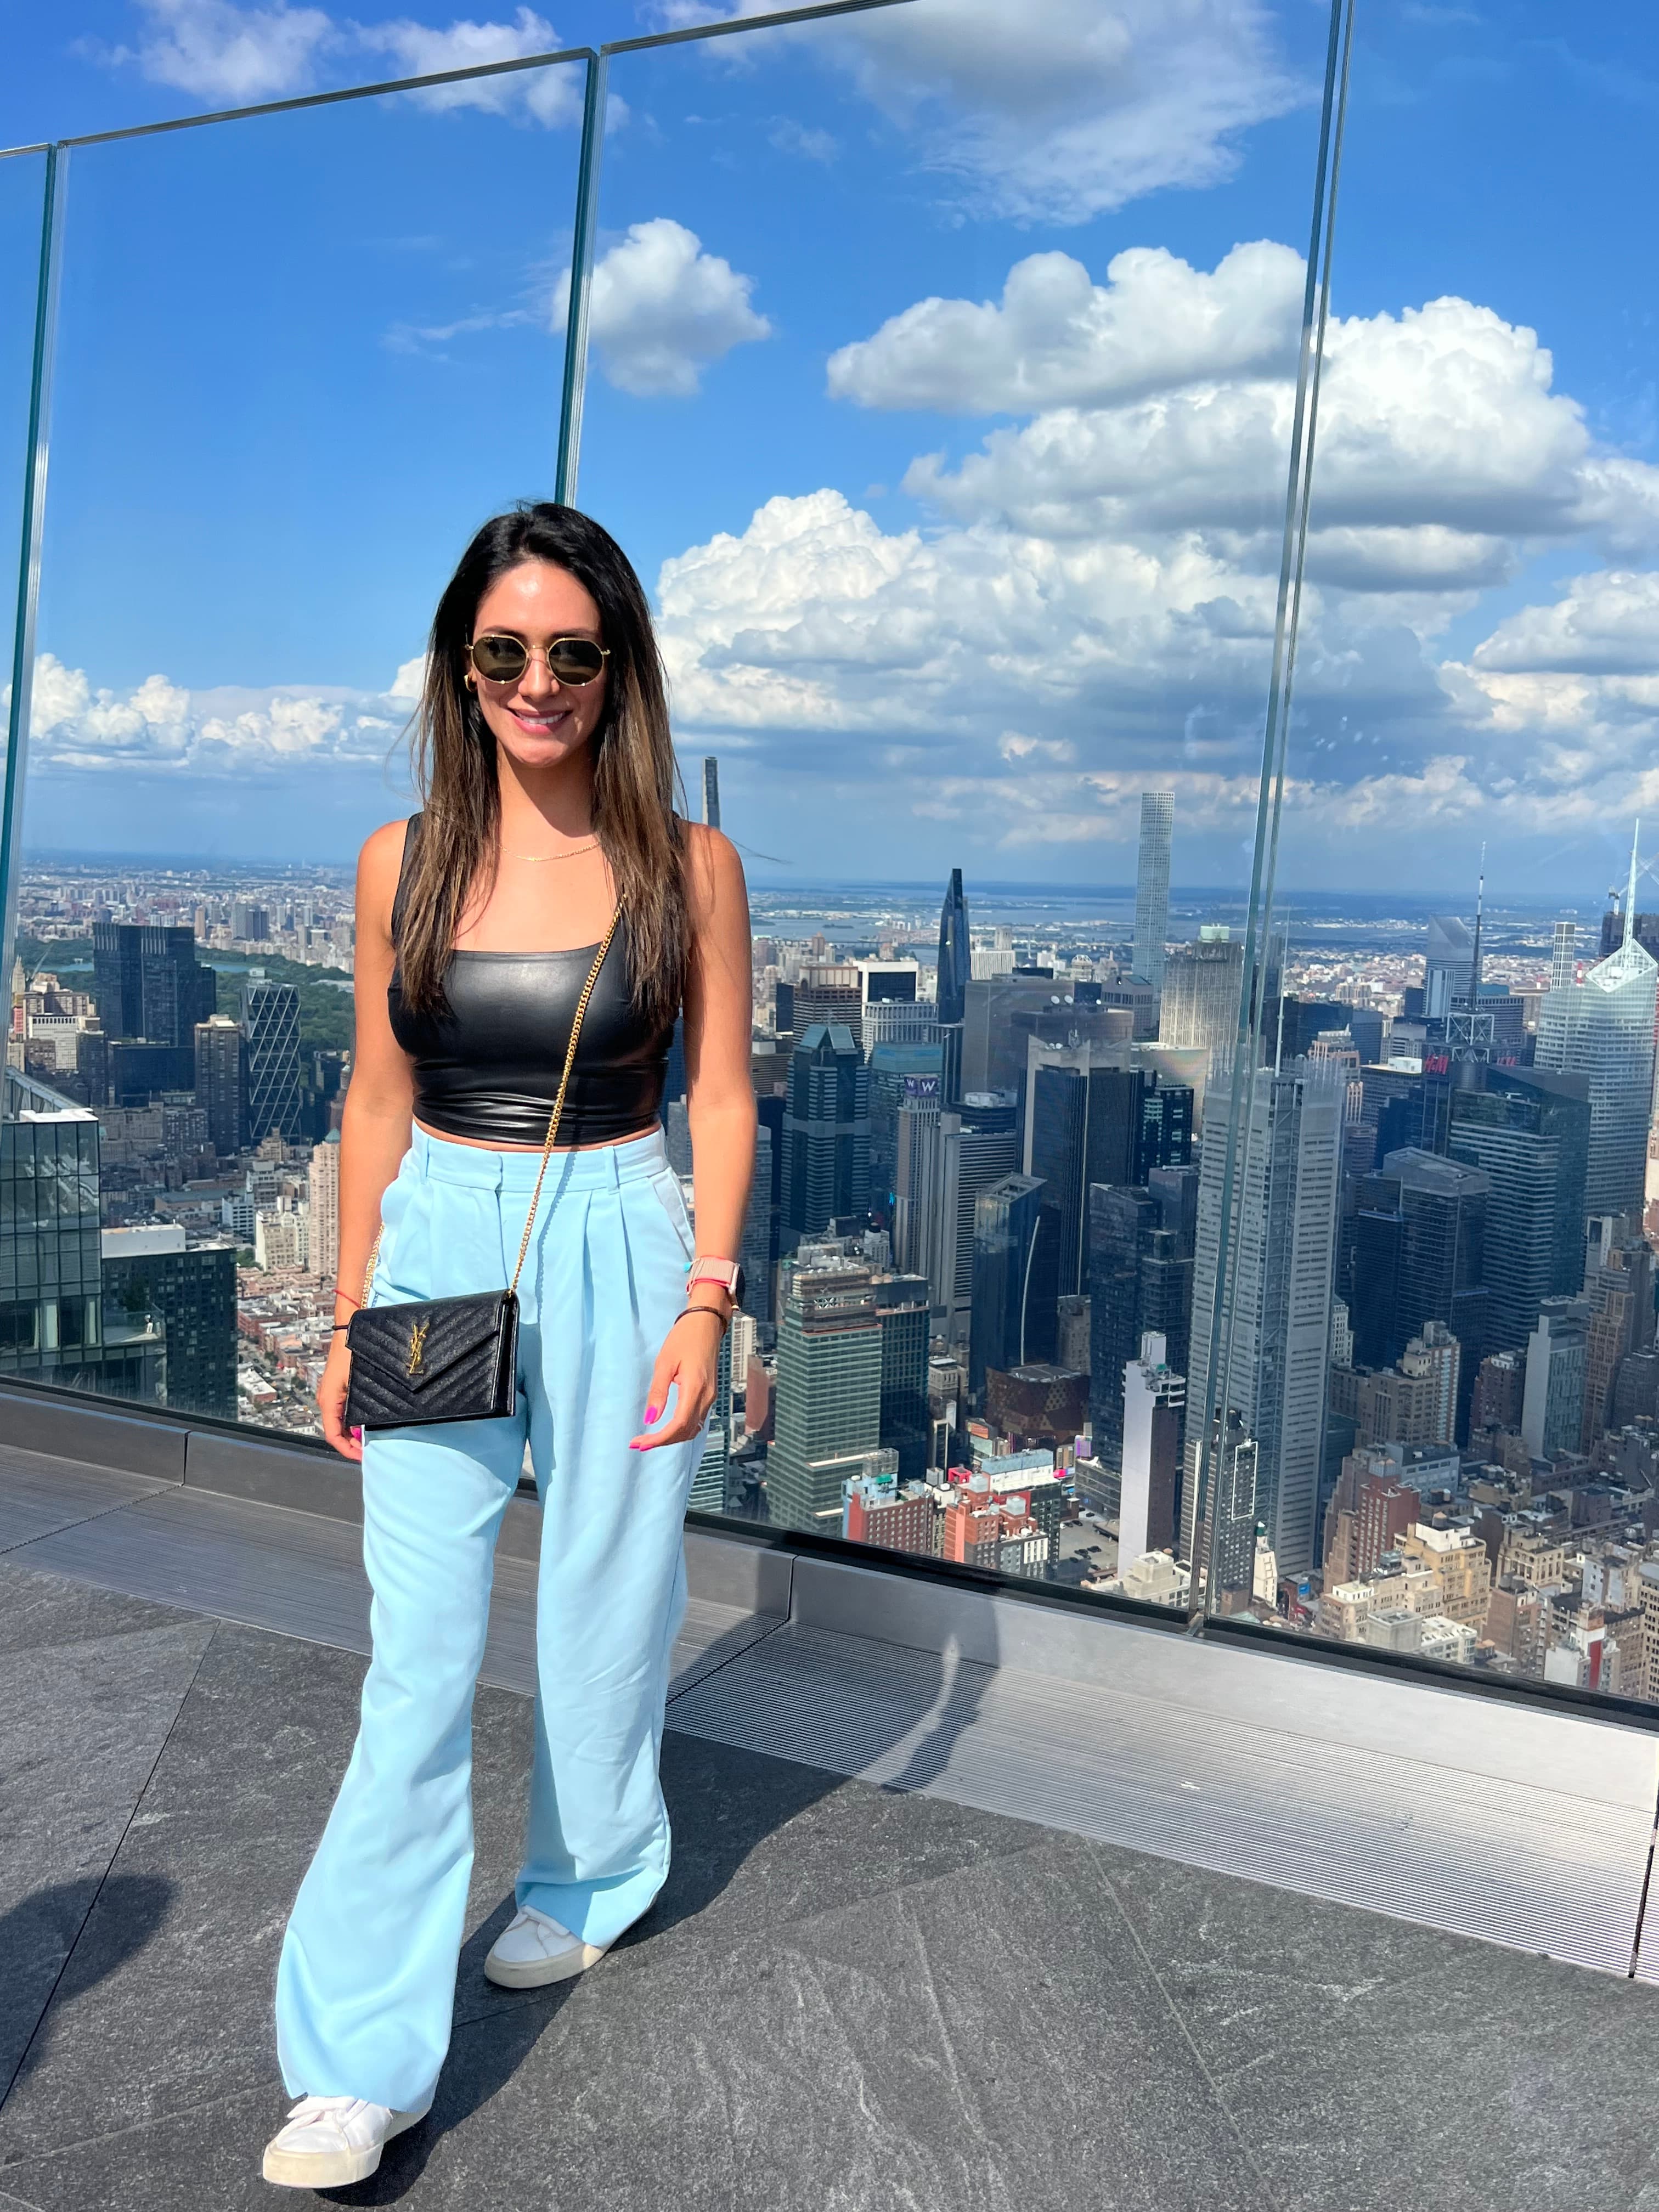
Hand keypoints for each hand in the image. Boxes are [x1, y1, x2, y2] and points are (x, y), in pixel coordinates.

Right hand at [318, 1335, 362, 1461]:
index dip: (346, 1450)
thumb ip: (359, 1407)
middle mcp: (327, 1401)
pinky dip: (353, 1422)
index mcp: (328, 1402)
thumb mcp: (357, 1383)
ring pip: (340, 1422)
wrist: (348, 1331)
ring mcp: (331, 1396)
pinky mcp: (338, 1390)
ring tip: (369, 1440)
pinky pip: (343, 1412)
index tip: (361, 1457)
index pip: (333, 1435)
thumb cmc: (352, 1353)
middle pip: (336, 1431)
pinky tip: (365, 1423)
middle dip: (351, 1444)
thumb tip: (364, 1429)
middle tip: (368, 1451)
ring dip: (353, 1433)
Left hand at [630, 1304, 724, 1450]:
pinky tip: (666, 1427)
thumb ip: (658, 1392)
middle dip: (662, 1441)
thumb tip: (650, 1419)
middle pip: (686, 1431)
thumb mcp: (665, 1362)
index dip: (659, 1439)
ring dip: (672, 1438)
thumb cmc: (684, 1338)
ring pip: (693, 1429)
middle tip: (639, 1443)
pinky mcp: (710, 1394)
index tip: (639, 1442)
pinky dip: (681, 1429)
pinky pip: (696, 1420)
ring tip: (650, 1438)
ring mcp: (711, 1396)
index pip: (678, 1425)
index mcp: (695, 1388)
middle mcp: (707, 1397)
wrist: (706, 1323)